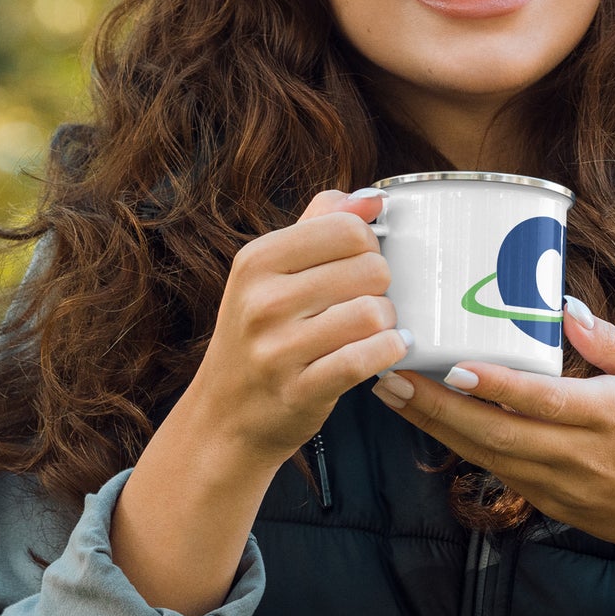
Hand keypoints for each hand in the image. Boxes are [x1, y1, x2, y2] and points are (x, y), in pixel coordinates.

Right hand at [189, 188, 410, 472]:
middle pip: (369, 268)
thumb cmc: (259, 337)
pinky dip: (389, 352)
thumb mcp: (270, 273)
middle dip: (381, 286)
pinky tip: (387, 350)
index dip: (368, 245)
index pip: (346, 228)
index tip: (359, 264)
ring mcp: (278, 349)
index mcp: (256, 260)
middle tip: (366, 301)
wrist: (226, 417)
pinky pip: (366, 358)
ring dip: (387, 322)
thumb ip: (319, 224)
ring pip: (373, 312)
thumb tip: (372, 198)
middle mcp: (262, 301)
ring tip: (375, 329)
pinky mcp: (300, 390)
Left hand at [371, 299, 614, 560]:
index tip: (453, 366)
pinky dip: (458, 445)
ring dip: (434, 425)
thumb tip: (564, 307)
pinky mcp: (547, 503)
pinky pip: (494, 470)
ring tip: (392, 392)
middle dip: (437, 406)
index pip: (543, 401)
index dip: (496, 386)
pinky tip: (427, 420)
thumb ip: (611, 343)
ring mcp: (558, 485)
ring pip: (485, 455)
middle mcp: (578, 455)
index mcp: (610, 417)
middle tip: (391, 375)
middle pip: (496, 433)